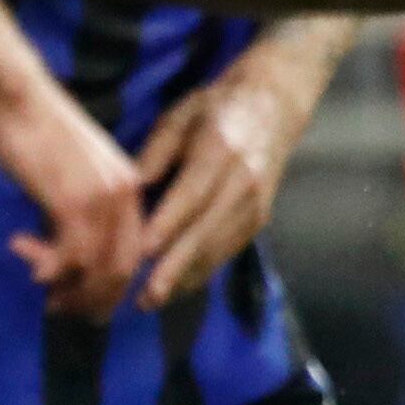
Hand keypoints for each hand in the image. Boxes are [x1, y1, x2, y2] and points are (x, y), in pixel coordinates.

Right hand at [0, 76, 145, 321]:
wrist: (18, 97)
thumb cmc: (35, 127)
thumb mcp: (73, 170)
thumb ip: (80, 204)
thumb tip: (65, 244)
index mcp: (130, 186)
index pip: (132, 250)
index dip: (110, 283)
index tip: (86, 299)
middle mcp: (124, 196)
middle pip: (121, 268)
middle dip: (93, 297)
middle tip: (62, 310)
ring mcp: (100, 200)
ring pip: (96, 268)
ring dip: (67, 288)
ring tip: (41, 289)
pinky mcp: (72, 202)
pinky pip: (68, 256)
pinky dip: (48, 267)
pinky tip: (25, 257)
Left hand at [134, 53, 312, 307]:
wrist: (274, 103)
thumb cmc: (215, 107)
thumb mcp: (179, 116)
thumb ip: (155, 152)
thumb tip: (130, 187)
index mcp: (219, 153)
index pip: (189, 198)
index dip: (165, 229)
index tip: (138, 254)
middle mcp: (242, 184)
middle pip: (205, 234)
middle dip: (173, 270)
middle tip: (142, 297)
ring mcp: (256, 205)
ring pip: (218, 249)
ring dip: (186, 278)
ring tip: (152, 300)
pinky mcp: (260, 218)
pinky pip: (228, 250)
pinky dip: (203, 271)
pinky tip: (178, 285)